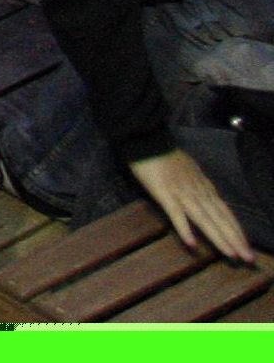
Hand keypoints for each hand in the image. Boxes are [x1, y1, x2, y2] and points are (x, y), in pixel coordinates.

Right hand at [131, 149, 259, 266]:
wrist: (147, 139)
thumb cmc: (164, 154)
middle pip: (219, 218)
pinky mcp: (164, 194)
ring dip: (218, 238)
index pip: (224, 211)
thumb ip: (198, 183)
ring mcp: (182, 193)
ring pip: (204, 219)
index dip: (236, 229)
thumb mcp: (189, 168)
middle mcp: (197, 191)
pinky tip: (191, 244)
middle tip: (248, 258)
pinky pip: (175, 213)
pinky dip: (184, 228)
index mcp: (203, 186)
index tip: (246, 246)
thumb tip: (207, 195)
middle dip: (235, 238)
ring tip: (231, 255)